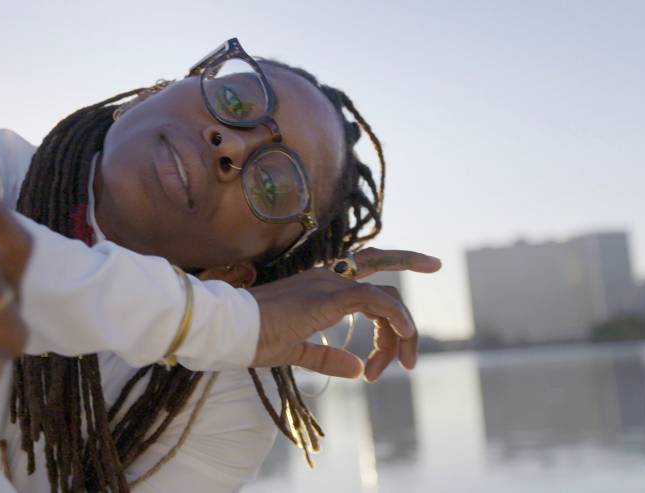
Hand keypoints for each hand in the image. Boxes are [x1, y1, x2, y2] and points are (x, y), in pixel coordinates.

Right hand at [249, 248, 440, 381]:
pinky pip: (375, 301)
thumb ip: (327, 358)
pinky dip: (394, 318)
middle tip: (415, 347)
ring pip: (384, 296)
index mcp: (317, 287)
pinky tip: (403, 337)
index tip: (408, 328)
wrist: (228, 328)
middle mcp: (326, 278)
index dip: (390, 293)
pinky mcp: (328, 297)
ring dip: (402, 330)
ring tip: (406, 363)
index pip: (363, 276)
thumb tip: (357, 370)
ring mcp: (328, 285)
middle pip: (380, 274)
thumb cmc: (251, 338)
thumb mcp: (295, 352)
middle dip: (408, 287)